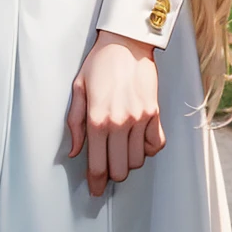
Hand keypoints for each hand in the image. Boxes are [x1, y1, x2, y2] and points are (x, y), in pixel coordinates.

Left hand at [66, 30, 163, 197]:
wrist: (127, 42)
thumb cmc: (100, 63)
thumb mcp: (78, 89)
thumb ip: (75, 123)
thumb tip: (75, 151)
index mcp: (97, 119)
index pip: (97, 165)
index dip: (96, 183)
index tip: (95, 189)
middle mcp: (120, 122)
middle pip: (120, 170)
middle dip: (112, 174)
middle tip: (108, 167)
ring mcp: (140, 118)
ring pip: (138, 160)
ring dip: (129, 160)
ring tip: (122, 149)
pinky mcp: (154, 112)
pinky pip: (155, 144)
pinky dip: (148, 148)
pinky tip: (139, 140)